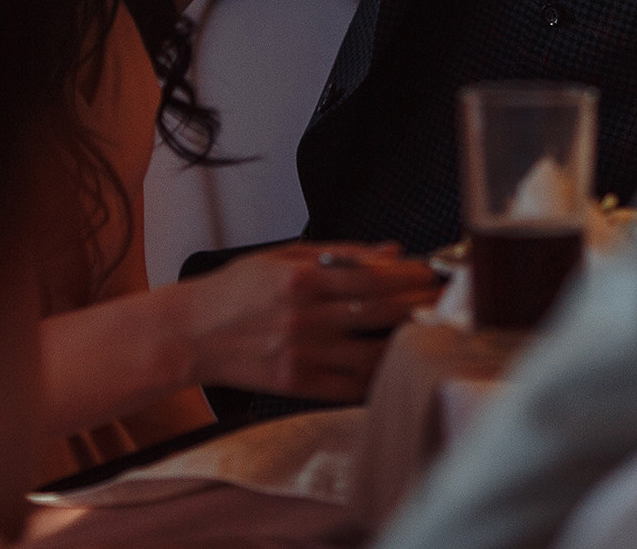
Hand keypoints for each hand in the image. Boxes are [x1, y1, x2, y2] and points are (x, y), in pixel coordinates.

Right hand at [174, 243, 441, 400]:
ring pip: (373, 353)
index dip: (410, 276)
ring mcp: (302, 356)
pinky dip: (378, 375)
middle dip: (420, 303)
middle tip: (445, 299)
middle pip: (381, 312)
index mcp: (301, 281)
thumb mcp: (282, 257)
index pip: (373, 277)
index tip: (431, 273)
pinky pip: (351, 385)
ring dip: (407, 341)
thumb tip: (392, 250)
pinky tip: (394, 361)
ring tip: (428, 330)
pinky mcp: (298, 385)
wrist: (191, 334)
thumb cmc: (235, 290)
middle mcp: (305, 319)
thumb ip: (340, 253)